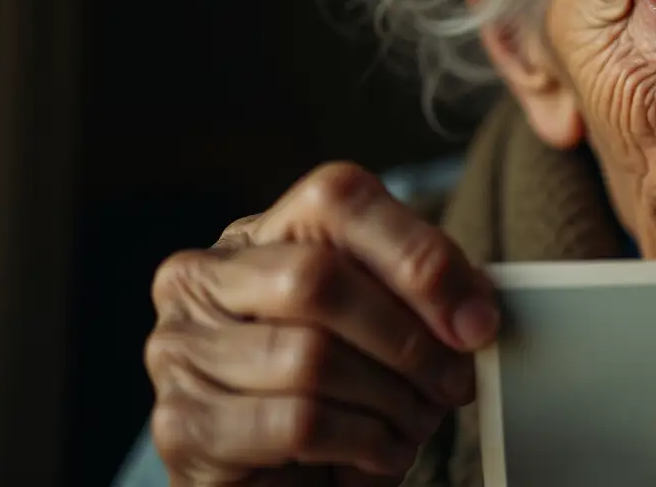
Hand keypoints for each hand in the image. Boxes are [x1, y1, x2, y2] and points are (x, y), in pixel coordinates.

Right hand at [144, 162, 500, 485]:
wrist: (283, 480)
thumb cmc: (338, 396)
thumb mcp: (385, 330)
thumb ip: (422, 297)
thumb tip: (472, 308)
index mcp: (259, 235)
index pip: (336, 198)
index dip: (416, 252)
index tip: (474, 318)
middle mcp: (204, 278)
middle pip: (317, 277)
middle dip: (409, 338)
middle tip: (454, 382)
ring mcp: (181, 349)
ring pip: (310, 356)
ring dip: (391, 399)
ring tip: (417, 422)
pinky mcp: (184, 424)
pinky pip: (298, 422)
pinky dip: (363, 442)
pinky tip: (381, 453)